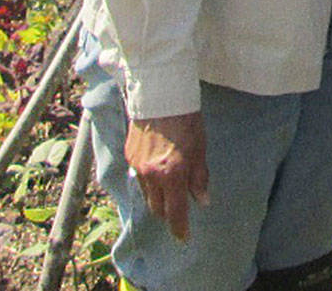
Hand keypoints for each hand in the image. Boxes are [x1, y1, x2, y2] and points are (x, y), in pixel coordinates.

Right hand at [125, 111, 209, 240]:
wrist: (161, 94)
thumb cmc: (186, 119)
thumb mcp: (200, 148)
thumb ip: (199, 177)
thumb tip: (202, 201)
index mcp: (171, 174)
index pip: (174, 212)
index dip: (179, 227)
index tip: (184, 237)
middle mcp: (151, 175)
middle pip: (157, 207)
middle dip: (168, 212)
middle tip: (178, 210)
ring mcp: (137, 166)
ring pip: (146, 194)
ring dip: (157, 196)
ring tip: (169, 188)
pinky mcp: (129, 156)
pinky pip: (139, 176)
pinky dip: (149, 178)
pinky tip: (158, 167)